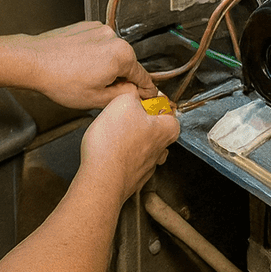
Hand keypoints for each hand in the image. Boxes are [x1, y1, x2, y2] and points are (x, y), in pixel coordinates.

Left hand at [23, 21, 156, 109]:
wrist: (34, 61)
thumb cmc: (60, 80)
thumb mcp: (96, 99)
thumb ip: (123, 96)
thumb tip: (134, 92)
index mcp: (122, 56)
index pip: (142, 76)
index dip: (146, 90)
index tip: (148, 95)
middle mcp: (114, 37)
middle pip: (127, 63)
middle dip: (120, 77)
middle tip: (103, 91)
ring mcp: (100, 29)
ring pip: (112, 52)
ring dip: (106, 64)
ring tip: (84, 77)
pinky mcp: (86, 26)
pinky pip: (98, 43)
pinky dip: (94, 54)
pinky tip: (79, 65)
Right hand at [79, 89, 179, 206]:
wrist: (102, 179)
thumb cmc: (114, 144)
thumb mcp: (124, 102)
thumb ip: (133, 93)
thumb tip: (134, 92)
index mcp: (166, 129)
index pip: (169, 110)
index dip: (154, 102)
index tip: (141, 100)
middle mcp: (161, 150)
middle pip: (156, 129)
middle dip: (142, 121)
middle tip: (125, 116)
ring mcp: (147, 166)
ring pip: (144, 147)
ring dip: (132, 140)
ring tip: (114, 134)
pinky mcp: (133, 178)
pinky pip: (131, 162)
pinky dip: (122, 156)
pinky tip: (109, 151)